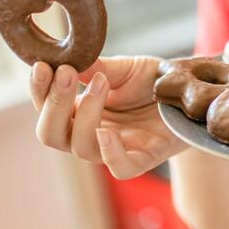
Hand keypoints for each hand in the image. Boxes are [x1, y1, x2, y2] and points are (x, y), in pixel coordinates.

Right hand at [29, 57, 187, 178]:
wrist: (190, 95)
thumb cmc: (154, 83)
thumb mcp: (125, 68)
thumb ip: (99, 68)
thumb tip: (70, 59)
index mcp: (79, 112)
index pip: (45, 108)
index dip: (39, 90)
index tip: (42, 65)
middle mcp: (91, 133)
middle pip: (51, 134)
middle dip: (54, 104)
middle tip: (66, 73)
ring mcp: (116, 148)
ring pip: (82, 147)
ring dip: (85, 114)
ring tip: (101, 83)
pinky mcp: (144, 158)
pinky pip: (120, 168)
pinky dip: (110, 154)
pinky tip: (107, 132)